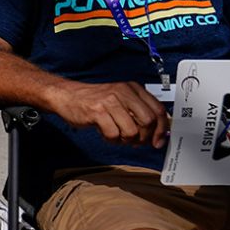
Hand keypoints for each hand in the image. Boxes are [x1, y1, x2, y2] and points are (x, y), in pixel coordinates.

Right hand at [52, 80, 169, 148]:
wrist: (68, 95)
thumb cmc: (95, 101)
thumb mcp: (121, 100)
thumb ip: (138, 113)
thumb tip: (157, 134)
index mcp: (133, 88)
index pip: (158, 109)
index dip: (162, 129)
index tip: (158, 141)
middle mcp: (124, 92)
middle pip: (148, 121)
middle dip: (144, 137)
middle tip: (135, 141)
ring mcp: (110, 101)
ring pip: (132, 131)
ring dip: (125, 140)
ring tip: (117, 135)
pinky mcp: (97, 112)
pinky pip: (113, 135)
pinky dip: (111, 140)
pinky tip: (105, 133)